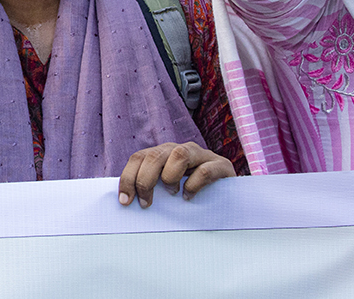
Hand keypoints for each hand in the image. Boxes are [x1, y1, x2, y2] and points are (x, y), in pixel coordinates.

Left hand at [117, 141, 236, 207]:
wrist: (228, 192)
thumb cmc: (191, 192)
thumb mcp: (167, 188)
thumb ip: (150, 188)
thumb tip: (124, 202)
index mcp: (162, 153)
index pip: (138, 157)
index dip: (128, 178)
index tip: (125, 201)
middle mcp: (179, 149)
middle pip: (154, 155)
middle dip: (145, 180)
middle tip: (146, 203)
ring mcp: (201, 154)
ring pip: (179, 155)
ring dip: (170, 177)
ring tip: (172, 194)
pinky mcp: (220, 165)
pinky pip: (204, 171)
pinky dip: (194, 186)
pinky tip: (190, 197)